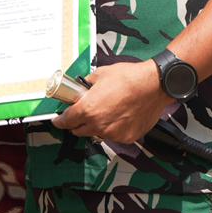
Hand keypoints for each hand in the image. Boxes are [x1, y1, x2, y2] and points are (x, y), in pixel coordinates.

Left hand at [51, 61, 172, 143]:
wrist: (153, 86)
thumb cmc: (127, 77)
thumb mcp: (100, 74)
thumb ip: (87, 85)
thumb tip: (82, 88)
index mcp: (87, 109)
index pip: (66, 121)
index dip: (60, 121)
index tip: (58, 120)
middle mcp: (98, 125)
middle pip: (79, 131)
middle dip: (77, 123)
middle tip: (81, 114)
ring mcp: (113, 134)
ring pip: (97, 134)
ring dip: (96, 126)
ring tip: (105, 112)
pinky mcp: (127, 138)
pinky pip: (114, 136)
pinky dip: (113, 129)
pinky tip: (120, 117)